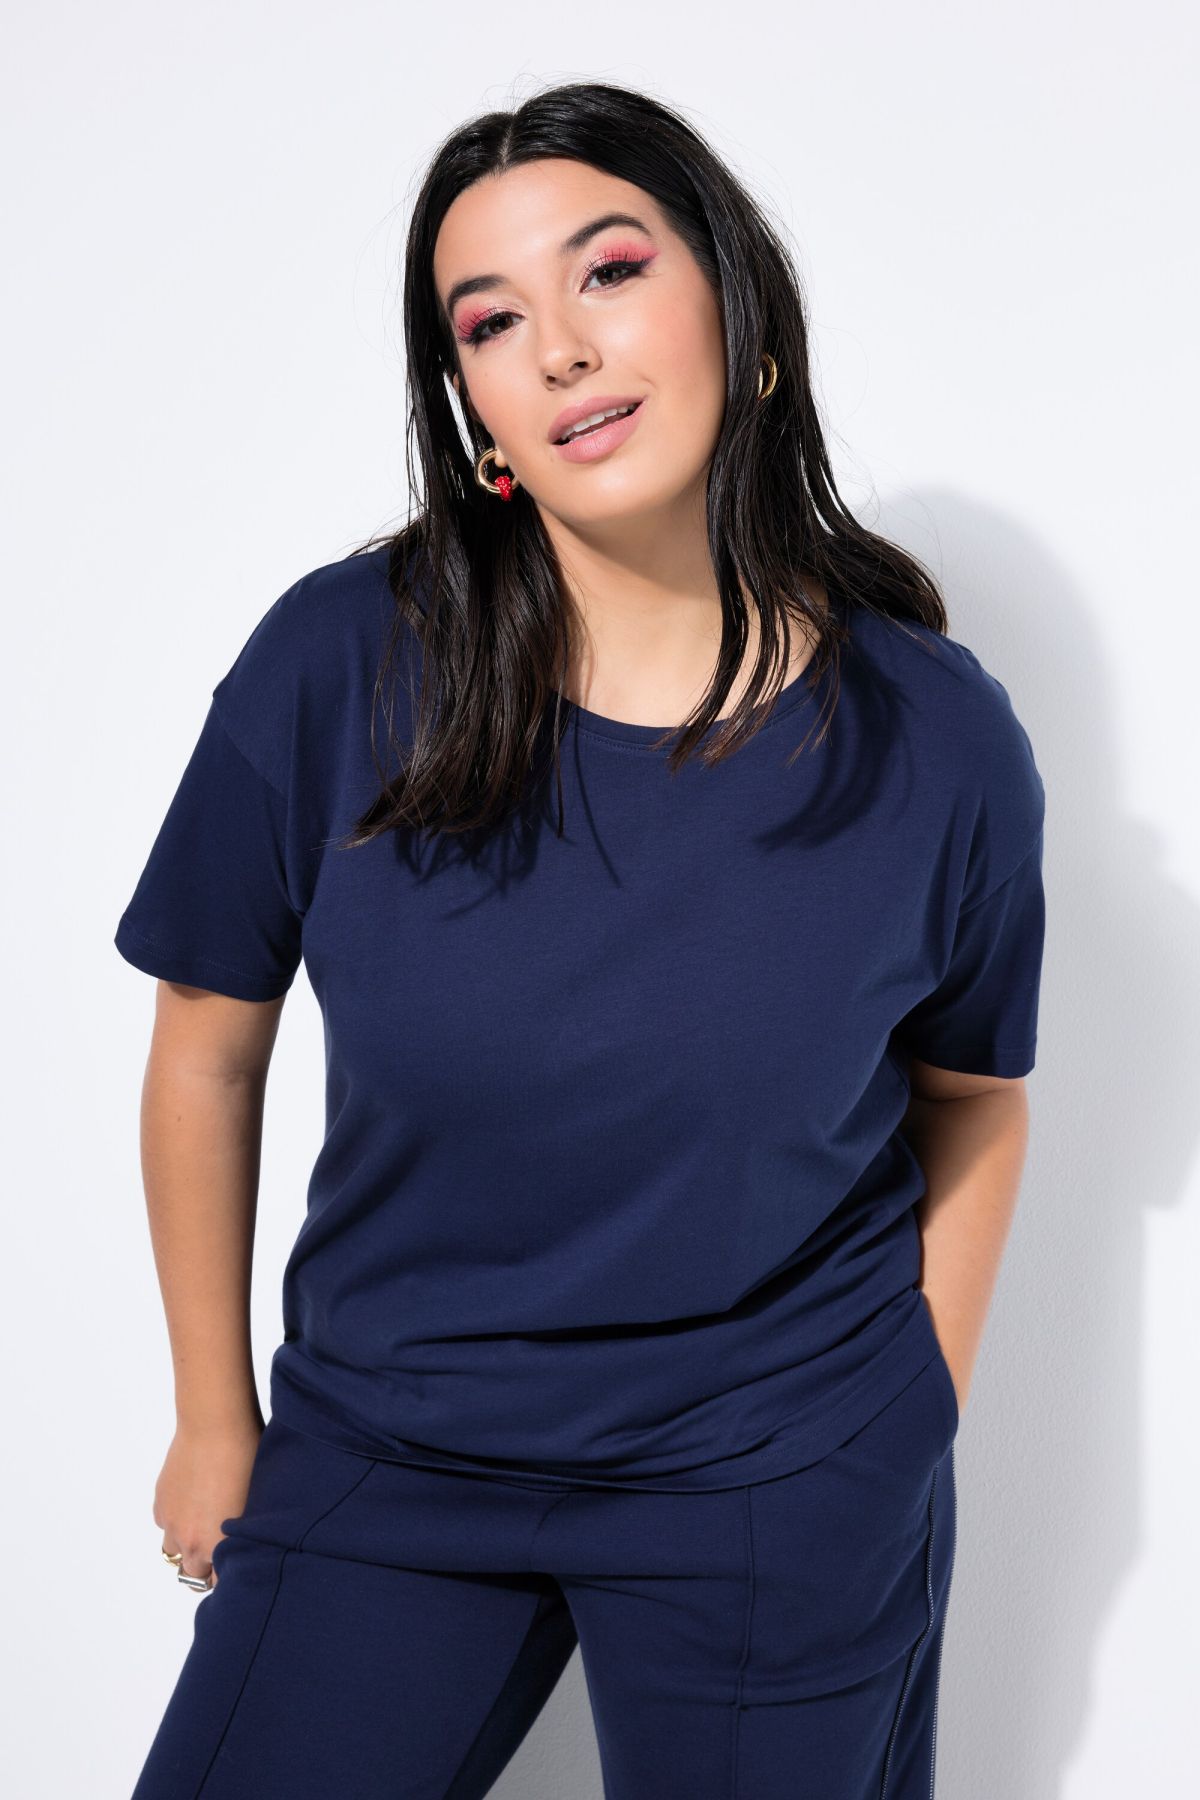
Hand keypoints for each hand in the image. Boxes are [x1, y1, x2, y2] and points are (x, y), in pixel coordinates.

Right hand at [154, 1416, 263, 1589]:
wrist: (214, 1426)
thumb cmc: (247, 1457)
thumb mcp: (258, 1502)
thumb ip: (248, 1534)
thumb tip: (253, 1546)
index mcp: (219, 1545)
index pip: (222, 1583)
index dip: (232, 1574)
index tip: (240, 1565)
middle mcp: (191, 1541)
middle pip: (193, 1574)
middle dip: (207, 1564)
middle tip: (222, 1543)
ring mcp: (172, 1523)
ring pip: (174, 1551)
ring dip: (186, 1544)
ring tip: (204, 1522)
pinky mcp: (160, 1504)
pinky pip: (166, 1525)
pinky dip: (176, 1520)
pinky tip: (193, 1499)